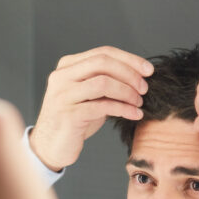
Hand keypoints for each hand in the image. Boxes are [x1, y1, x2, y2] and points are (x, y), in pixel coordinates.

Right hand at [30, 46, 152, 171]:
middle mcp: (62, 77)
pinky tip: (134, 114)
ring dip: (127, 92)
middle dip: (129, 74)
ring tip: (138, 102)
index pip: (103, 53)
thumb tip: (139, 74)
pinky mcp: (69, 115)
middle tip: (144, 88)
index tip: (148, 70)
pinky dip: (123, 109)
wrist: (50, 145)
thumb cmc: (74, 119)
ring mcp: (63, 95)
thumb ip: (104, 80)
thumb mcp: (88, 94)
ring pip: (103, 82)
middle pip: (103, 62)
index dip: (129, 59)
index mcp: (67, 66)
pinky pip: (103, 106)